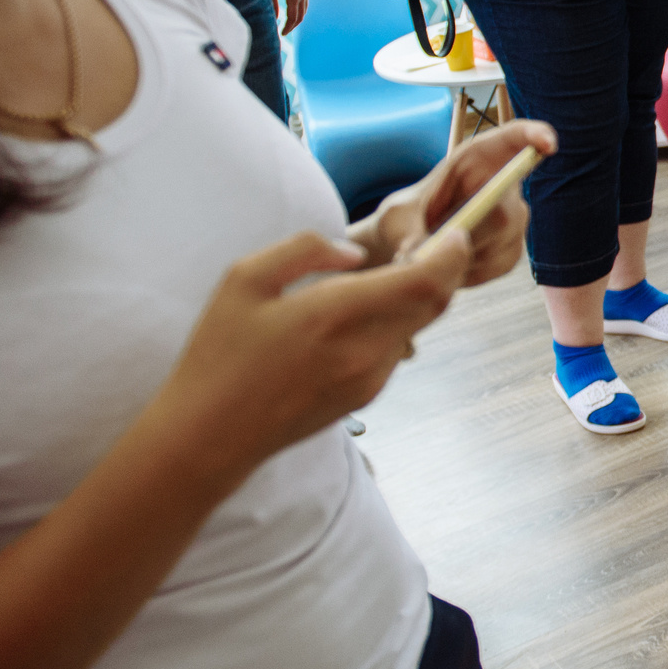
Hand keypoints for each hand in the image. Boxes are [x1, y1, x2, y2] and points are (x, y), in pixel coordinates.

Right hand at [161, 227, 473, 478]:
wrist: (212, 434)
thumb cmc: (220, 353)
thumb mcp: (245, 278)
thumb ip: (306, 249)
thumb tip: (356, 254)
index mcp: (335, 314)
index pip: (425, 282)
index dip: (451, 254)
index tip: (455, 234)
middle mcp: (364, 350)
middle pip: (435, 304)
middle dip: (443, 270)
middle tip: (430, 245)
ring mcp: (370, 378)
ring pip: (418, 326)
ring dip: (418, 298)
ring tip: (390, 276)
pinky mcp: (367, 395)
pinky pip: (397, 348)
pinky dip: (396, 323)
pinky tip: (362, 314)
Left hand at [264, 0, 308, 34]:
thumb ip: (271, 4)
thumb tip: (274, 19)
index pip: (293, 17)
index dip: (288, 28)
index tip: (281, 34)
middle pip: (301, 16)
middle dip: (293, 26)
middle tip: (284, 31)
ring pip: (304, 10)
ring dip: (297, 18)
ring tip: (288, 23)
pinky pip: (305, 2)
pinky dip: (300, 10)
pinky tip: (293, 11)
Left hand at [350, 119, 555, 286]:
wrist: (405, 245)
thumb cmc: (404, 219)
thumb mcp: (397, 218)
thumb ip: (408, 231)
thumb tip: (418, 251)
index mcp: (474, 160)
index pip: (515, 139)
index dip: (536, 137)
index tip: (548, 145)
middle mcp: (501, 186)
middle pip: (507, 207)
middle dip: (472, 233)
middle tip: (434, 251)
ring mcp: (512, 219)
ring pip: (505, 240)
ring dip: (465, 257)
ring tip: (432, 261)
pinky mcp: (511, 249)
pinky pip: (500, 263)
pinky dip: (471, 273)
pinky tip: (449, 270)